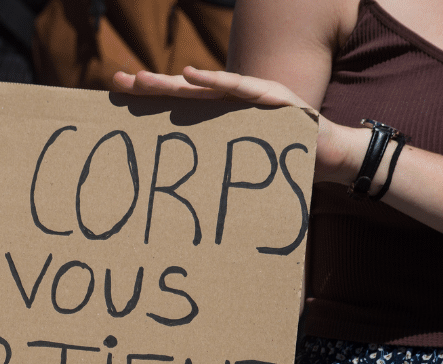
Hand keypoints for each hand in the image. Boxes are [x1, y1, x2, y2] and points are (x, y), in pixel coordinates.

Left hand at [113, 66, 361, 185]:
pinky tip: (192, 75)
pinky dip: (217, 81)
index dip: (147, 101)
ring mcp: (250, 97)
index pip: (176, 107)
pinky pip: (241, 89)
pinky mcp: (272, 98)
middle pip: (181, 93)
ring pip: (203, 88)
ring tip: (144, 80)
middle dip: (149, 87)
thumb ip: (213, 177)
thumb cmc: (280, 166)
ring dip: (172, 84)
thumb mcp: (238, 170)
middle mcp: (229, 104)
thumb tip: (175, 209)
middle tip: (118, 81)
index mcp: (217, 119)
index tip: (114, 98)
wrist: (328, 157)